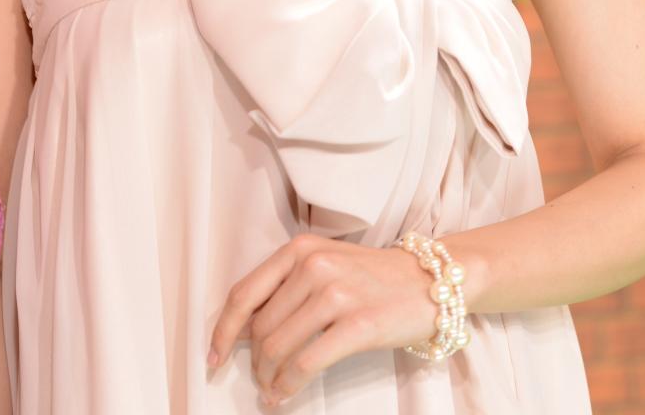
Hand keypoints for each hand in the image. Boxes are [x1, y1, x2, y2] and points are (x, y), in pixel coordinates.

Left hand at [207, 232, 438, 405]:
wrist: (430, 280)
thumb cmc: (374, 276)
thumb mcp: (326, 263)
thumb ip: (288, 285)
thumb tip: (247, 328)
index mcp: (300, 250)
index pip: (244, 293)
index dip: (223, 330)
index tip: (213, 355)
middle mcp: (314, 267)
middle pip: (260, 327)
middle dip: (254, 361)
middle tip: (259, 379)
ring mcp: (336, 294)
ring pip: (278, 347)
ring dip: (268, 378)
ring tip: (271, 390)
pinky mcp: (357, 325)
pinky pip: (306, 364)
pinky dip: (288, 386)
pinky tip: (283, 395)